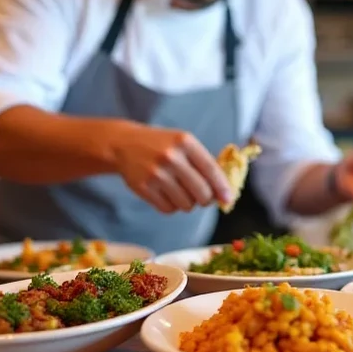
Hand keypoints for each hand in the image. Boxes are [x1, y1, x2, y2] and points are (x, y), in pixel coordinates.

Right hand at [106, 121, 233, 212]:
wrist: (124, 145)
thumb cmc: (161, 145)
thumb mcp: (182, 142)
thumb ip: (203, 162)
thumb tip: (223, 190)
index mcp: (185, 142)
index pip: (211, 170)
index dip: (222, 188)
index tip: (228, 199)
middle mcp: (171, 157)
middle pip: (202, 192)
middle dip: (206, 199)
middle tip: (203, 197)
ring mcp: (156, 173)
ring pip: (186, 204)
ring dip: (188, 203)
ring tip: (180, 192)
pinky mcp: (144, 188)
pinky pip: (168, 209)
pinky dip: (172, 206)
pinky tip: (167, 194)